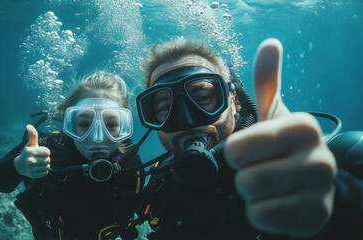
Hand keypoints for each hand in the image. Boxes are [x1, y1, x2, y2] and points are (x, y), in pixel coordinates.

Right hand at [14, 125, 50, 178]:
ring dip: (46, 165)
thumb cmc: (28, 153)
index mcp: (30, 152)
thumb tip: (29, 126)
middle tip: (40, 158)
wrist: (19, 166)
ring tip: (40, 163)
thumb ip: (32, 135)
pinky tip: (39, 168)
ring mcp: (31, 169)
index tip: (40, 152)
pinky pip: (45, 173)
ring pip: (47, 166)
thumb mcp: (30, 144)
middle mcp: (30, 161)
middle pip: (48, 160)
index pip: (47, 152)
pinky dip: (44, 171)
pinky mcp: (33, 175)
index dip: (46, 152)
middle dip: (46, 158)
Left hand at [224, 39, 336, 237]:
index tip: (247, 153)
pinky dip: (260, 215)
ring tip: (268, 188)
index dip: (235, 154)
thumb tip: (270, 44)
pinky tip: (275, 204)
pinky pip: (263, 219)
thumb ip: (268, 81)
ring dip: (251, 196)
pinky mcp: (314, 216)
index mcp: (302, 126)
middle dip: (243, 177)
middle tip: (260, 172)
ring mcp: (320, 190)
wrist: (309, 185)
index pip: (238, 148)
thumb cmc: (283, 148)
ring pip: (253, 199)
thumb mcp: (274, 115)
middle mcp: (320, 157)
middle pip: (245, 178)